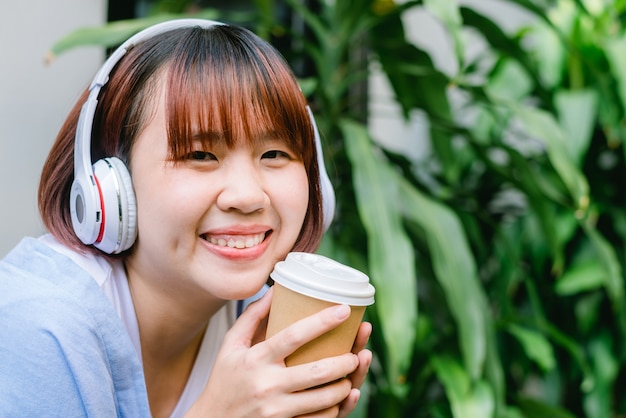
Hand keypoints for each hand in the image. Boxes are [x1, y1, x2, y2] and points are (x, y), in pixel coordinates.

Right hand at [186, 288, 367, 417]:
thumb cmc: (224, 379)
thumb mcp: (231, 345)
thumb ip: (252, 316)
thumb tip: (275, 289)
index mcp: (256, 358)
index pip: (294, 335)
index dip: (322, 322)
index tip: (344, 310)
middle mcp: (267, 384)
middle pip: (317, 371)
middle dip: (345, 361)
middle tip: (356, 352)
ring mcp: (275, 409)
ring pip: (323, 399)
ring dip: (344, 386)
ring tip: (350, 376)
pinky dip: (333, 409)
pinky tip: (338, 400)